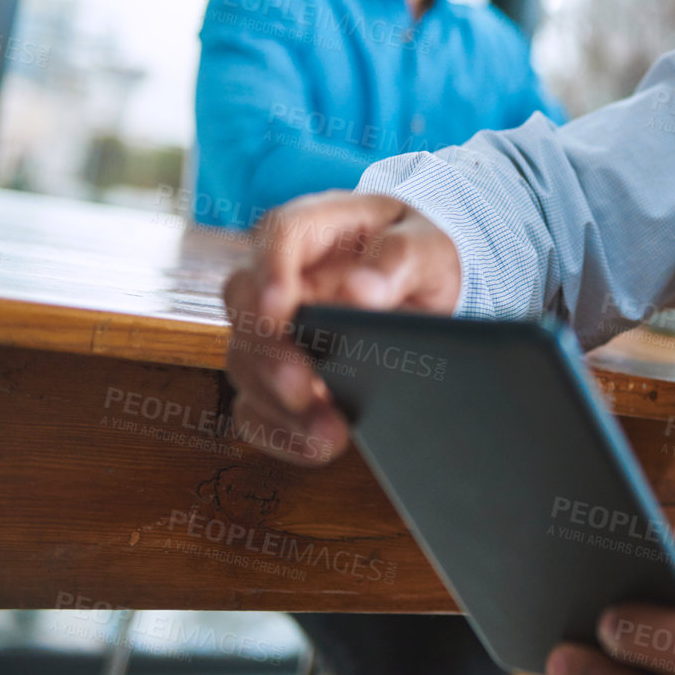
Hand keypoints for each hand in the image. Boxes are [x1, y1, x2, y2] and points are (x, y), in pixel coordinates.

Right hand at [222, 190, 462, 464]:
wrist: (424, 289)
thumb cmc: (419, 254)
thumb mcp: (428, 247)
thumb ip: (399, 259)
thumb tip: (359, 292)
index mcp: (315, 229)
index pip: (278, 235)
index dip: (271, 272)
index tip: (280, 310)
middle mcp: (281, 276)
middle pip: (245, 306)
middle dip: (268, 353)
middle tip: (302, 387)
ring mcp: (271, 326)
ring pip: (246, 363)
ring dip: (278, 404)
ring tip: (328, 431)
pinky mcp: (274, 372)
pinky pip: (255, 407)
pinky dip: (280, 432)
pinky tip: (317, 445)